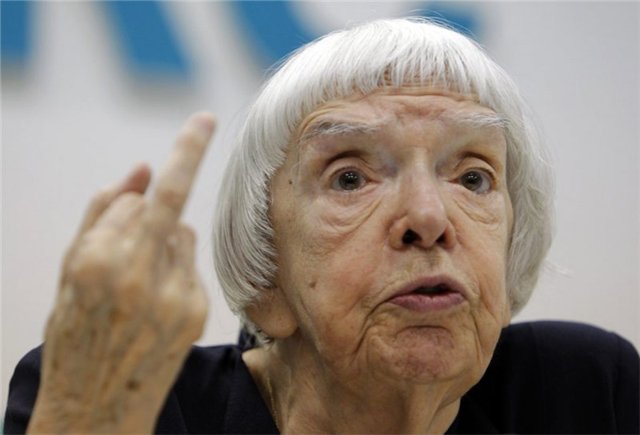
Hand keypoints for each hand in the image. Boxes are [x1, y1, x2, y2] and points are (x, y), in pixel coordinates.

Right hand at [28, 113, 215, 433]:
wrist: (97, 405)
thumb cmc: (75, 331)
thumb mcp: (68, 273)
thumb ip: (104, 215)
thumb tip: (140, 170)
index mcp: (96, 264)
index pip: (141, 199)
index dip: (176, 159)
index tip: (205, 122)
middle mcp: (138, 277)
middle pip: (166, 207)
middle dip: (170, 182)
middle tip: (201, 122)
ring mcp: (172, 297)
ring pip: (181, 235)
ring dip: (163, 240)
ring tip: (138, 279)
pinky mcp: (195, 312)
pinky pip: (191, 266)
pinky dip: (176, 268)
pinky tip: (156, 298)